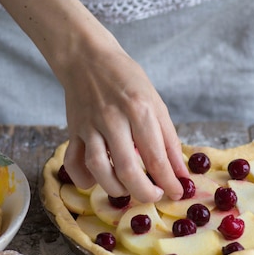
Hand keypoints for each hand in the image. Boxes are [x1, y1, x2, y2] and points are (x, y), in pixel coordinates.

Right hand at [0, 0, 187, 202]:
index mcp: (139, 110)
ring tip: (128, 191)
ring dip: (115, 189)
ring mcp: (90, 126)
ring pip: (98, 168)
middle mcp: (113, 119)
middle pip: (127, 169)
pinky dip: (82, 178)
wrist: (87, 57)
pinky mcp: (74, 130)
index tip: (177, 193)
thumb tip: (180, 173)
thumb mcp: (156, 104)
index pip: (156, 157)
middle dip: (144, 192)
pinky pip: (73, 161)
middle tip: (154, 197)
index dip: (169, 181)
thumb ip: (168, 140)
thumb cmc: (127, 80)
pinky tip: (95, 183)